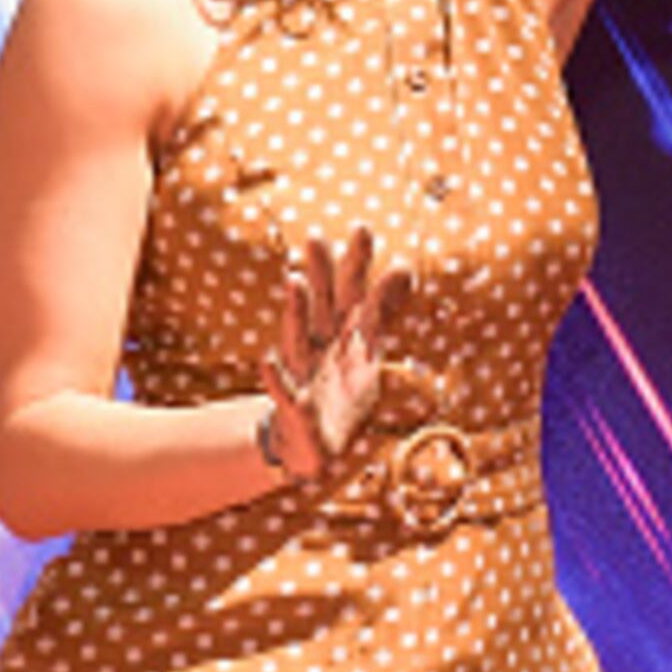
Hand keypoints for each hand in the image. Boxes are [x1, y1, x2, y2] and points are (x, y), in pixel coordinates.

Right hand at [256, 227, 407, 474]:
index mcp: (342, 333)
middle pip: (322, 305)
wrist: (311, 444)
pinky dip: (276, 377)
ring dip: (297, 311)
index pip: (352, 292)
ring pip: (299, 337)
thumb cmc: (339, 390)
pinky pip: (284, 391)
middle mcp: (320, 345)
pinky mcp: (294, 406)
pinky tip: (267, 359)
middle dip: (320, 273)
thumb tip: (405, 266)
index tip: (361, 227)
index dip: (356, 264)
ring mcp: (305, 373)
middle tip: (315, 236)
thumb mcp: (366, 349)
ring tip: (295, 282)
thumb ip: (382, 309)